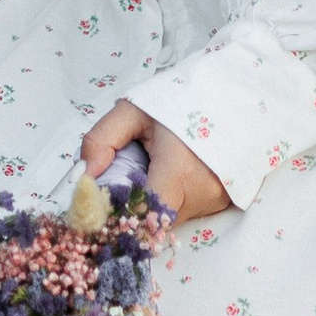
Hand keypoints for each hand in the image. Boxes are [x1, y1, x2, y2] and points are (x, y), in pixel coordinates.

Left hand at [81, 96, 232, 222]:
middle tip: (125, 177)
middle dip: (132, 206)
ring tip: (154, 167)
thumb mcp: (134, 110)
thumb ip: (101, 140)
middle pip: (152, 220)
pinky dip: (171, 197)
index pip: (141, 217)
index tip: (99, 205)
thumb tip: (83, 176)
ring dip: (153, 202)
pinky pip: (186, 210)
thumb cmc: (181, 101)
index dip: (116, 215)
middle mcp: (201, 194)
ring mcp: (216, 201)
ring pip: (169, 217)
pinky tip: (172, 171)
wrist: (232, 96)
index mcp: (179, 172)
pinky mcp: (224, 202)